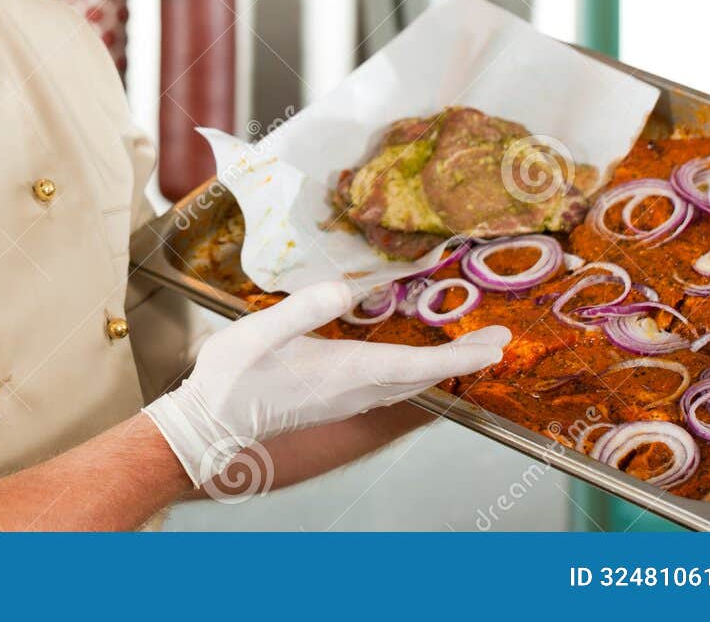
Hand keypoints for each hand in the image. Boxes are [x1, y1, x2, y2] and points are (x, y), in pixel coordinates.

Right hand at [142, 279, 509, 486]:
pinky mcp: (336, 399)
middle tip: (499, 339)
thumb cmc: (231, 376)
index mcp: (342, 372)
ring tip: (470, 347)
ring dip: (444, 366)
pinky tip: (416, 360)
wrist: (211, 421)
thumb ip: (301, 310)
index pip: (414, 365)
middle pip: (423, 376)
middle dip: (463, 359)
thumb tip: (345, 288)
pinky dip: (417, 371)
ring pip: (410, 384)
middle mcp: (354, 390)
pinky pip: (392, 386)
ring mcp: (346, 399)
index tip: (494, 346)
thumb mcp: (258, 332)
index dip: (458, 356)